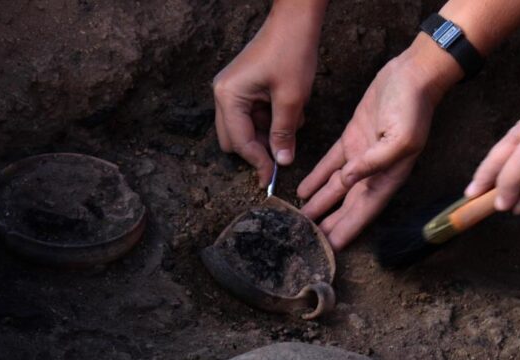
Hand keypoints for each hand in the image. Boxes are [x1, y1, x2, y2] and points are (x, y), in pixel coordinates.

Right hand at [212, 1, 325, 186]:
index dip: (257, 162)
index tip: (272, 178)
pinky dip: (270, 119)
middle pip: (234, 139)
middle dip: (257, 149)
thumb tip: (282, 162)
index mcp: (228, 96)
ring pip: (245, 128)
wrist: (296, 21)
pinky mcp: (243, 86)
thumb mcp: (292, 99)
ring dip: (267, 132)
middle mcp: (223, 94)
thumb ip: (284, 133)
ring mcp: (232, 89)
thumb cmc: (292, 53)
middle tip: (281, 155)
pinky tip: (289, 109)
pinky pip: (252, 114)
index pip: (239, 142)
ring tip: (292, 119)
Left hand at [297, 34, 461, 249]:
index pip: (365, 210)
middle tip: (310, 238)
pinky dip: (317, 177)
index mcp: (389, 175)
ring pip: (337, 186)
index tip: (332, 246)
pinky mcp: (352, 138)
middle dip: (331, 222)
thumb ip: (375, 162)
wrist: (412, 74)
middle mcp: (375, 170)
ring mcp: (361, 154)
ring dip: (321, 202)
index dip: (349, 228)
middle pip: (349, 204)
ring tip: (302, 218)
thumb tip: (349, 181)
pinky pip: (331, 163)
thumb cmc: (413, 107)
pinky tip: (304, 189)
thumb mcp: (401, 138)